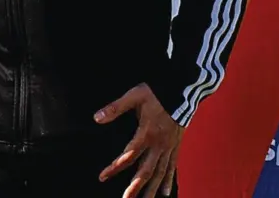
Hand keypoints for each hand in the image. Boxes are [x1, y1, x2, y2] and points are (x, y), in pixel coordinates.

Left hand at [95, 83, 183, 197]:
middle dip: (135, 188)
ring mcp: (169, 147)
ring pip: (160, 173)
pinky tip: (167, 194)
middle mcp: (159, 144)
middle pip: (146, 171)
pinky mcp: (176, 147)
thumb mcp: (133, 96)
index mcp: (147, 133)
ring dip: (152, 189)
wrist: (182, 91)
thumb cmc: (155, 92)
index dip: (115, 167)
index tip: (103, 177)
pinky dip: (169, 181)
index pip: (128, 155)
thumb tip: (96, 118)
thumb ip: (114, 108)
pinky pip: (172, 167)